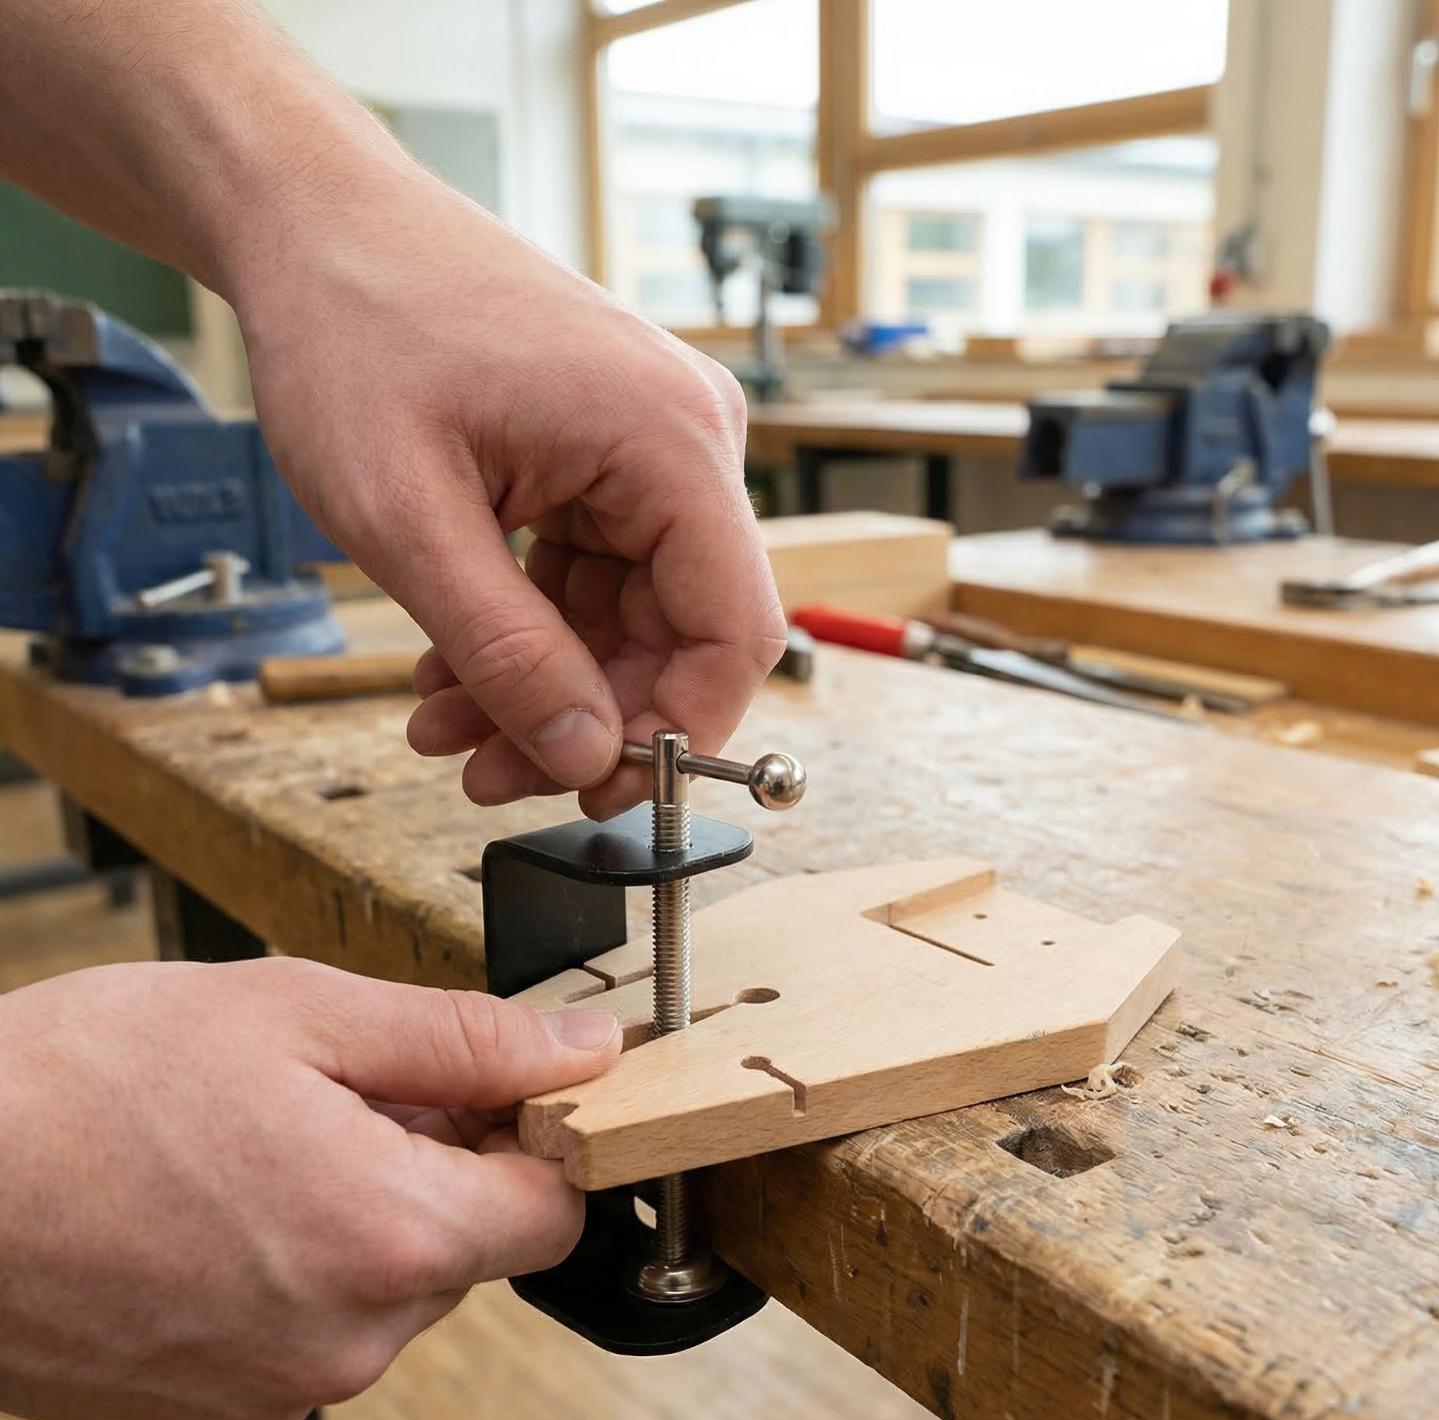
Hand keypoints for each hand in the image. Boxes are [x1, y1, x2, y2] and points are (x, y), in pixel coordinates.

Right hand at [0, 958, 617, 1419]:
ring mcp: (278, 1391)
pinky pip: (311, 1337)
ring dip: (364, 1216)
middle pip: (470, 1248)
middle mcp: (348, 1341)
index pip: (556, 1209)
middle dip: (437, 1165)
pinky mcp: (214, 1416)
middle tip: (347, 1094)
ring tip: (264, 1145)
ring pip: (389, 1293)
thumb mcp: (300, 1012)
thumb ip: (466, 1039)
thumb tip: (582, 1049)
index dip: (535, 1136)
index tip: (488, 1089)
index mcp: (389, 1237)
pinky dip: (296, 1273)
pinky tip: (222, 1208)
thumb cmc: (83, 1088)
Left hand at [230, 167, 786, 817]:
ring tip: (447, 726)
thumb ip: (507, 652)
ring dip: (542, 682)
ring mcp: (650, 445)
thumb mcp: (409, 519)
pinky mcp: (608, 455)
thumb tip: (582, 755)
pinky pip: (594, 575)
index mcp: (670, 441)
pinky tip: (455, 669)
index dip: (678, 730)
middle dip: (584, 716)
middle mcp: (685, 440)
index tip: (600, 789)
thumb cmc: (354, 325)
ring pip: (629, 615)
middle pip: (680, 631)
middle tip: (490, 774)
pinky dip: (528, 630)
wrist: (316, 222)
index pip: (734, 629)